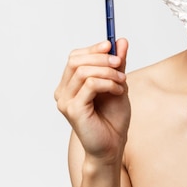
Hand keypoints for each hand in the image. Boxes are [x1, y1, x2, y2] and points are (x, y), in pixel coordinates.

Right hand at [55, 39, 129, 164]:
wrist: (113, 145)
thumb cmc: (113, 118)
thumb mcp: (118, 84)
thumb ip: (117, 64)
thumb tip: (120, 41)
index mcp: (69, 85)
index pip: (75, 57)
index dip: (93, 49)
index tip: (111, 46)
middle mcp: (63, 92)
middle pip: (76, 61)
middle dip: (101, 58)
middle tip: (120, 64)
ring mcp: (65, 101)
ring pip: (84, 71)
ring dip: (108, 72)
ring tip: (123, 82)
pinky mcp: (73, 110)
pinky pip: (90, 85)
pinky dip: (108, 83)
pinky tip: (119, 91)